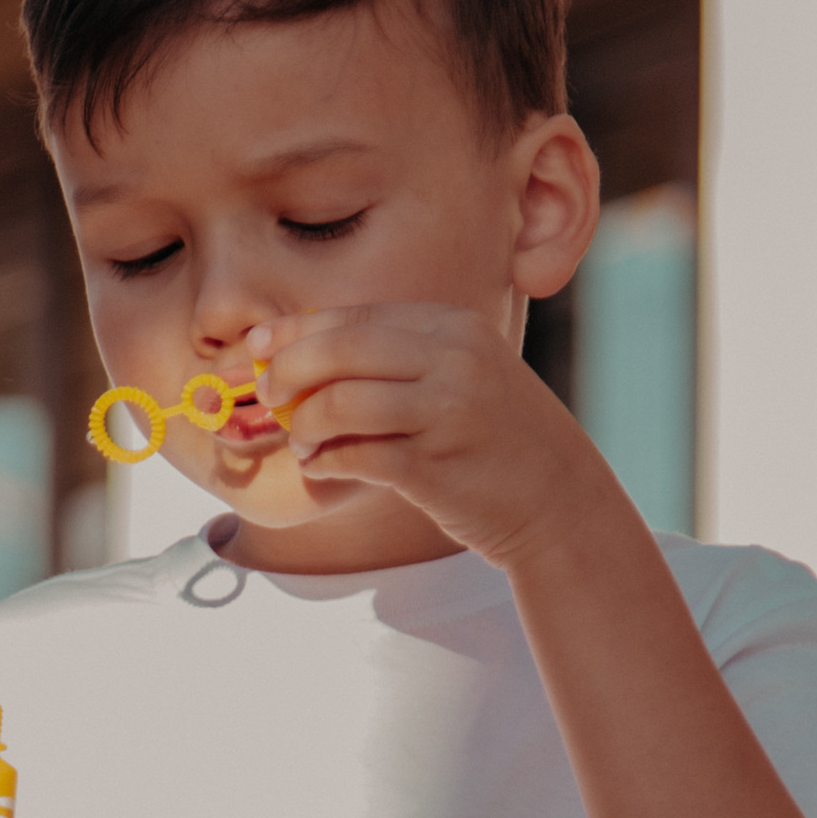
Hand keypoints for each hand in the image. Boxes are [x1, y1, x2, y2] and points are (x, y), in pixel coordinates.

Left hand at [254, 304, 612, 570]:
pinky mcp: (436, 466)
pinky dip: (328, 461)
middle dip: (289, 371)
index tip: (256, 349)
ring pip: (340, 403)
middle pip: (341, 349)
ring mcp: (447, 411)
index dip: (294, 332)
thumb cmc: (495, 440)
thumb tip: (297, 355)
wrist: (560, 500)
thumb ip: (395, 361)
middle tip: (268, 396)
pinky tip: (326, 467)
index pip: (354, 316)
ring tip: (304, 443)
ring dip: (304, 425)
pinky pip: (356, 455)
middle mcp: (453, 359)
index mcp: (453, 327)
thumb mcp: (459, 378)